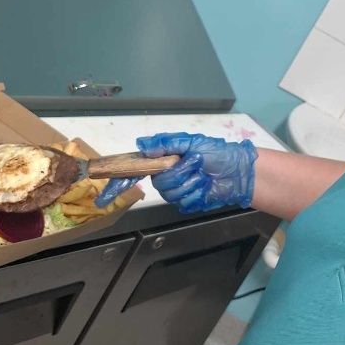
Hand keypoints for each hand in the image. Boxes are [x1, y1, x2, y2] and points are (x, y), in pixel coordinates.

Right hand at [94, 132, 257, 213]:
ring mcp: (177, 190)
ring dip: (190, 182)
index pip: (136, 169)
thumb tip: (142, 145)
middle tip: (194, 164)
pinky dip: (197, 192)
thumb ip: (166, 143)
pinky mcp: (188, 202)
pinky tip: (205, 186)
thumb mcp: (191, 142)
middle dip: (177, 173)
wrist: (238, 173)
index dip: (120, 179)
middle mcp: (166, 175)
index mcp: (164, 159)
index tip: (106, 191)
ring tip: (202, 174)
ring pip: (170, 193)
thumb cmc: (217, 153)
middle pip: (157, 181)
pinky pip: (183, 201)